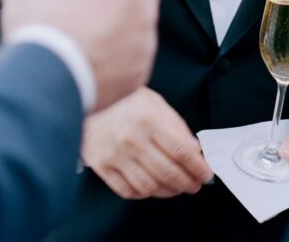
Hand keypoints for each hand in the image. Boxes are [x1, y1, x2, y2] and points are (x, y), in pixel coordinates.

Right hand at [0, 0, 212, 112]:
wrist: (42, 86)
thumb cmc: (39, 29)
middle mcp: (144, 10)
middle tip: (80, 7)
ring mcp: (144, 46)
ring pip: (132, 28)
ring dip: (112, 30)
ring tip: (77, 39)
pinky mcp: (139, 78)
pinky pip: (129, 60)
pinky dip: (112, 60)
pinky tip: (85, 63)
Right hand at [81, 86, 212, 198]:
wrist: (83, 94)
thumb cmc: (121, 98)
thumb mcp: (153, 101)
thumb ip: (175, 124)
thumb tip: (194, 149)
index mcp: (148, 118)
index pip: (181, 151)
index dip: (198, 167)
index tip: (205, 173)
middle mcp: (132, 139)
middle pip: (168, 172)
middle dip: (188, 183)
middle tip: (195, 184)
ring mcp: (115, 154)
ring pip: (150, 186)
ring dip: (169, 191)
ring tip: (176, 187)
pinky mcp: (101, 165)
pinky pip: (127, 190)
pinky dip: (144, 194)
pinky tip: (151, 186)